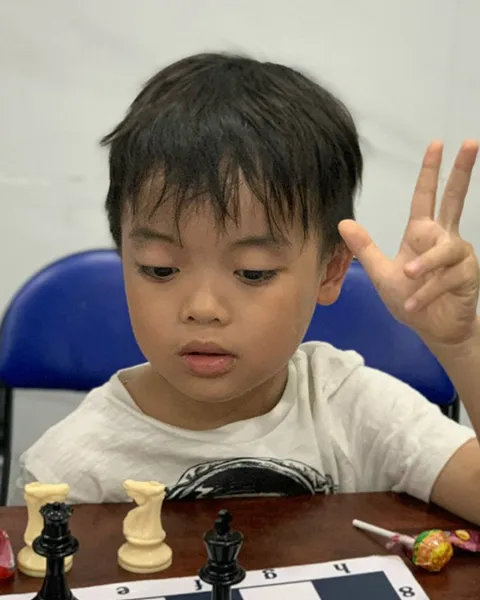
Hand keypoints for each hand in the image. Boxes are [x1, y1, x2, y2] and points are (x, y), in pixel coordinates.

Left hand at [338, 140, 479, 346]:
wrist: (432, 328)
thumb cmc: (410, 298)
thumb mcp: (381, 273)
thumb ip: (365, 248)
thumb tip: (343, 222)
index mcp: (422, 234)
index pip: (426, 197)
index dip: (430, 171)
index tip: (436, 144)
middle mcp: (444, 239)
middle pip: (455, 199)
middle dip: (462, 172)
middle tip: (470, 143)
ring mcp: (459, 256)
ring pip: (444, 251)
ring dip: (424, 266)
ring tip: (409, 278)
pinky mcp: (468, 276)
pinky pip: (447, 279)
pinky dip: (427, 293)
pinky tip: (414, 305)